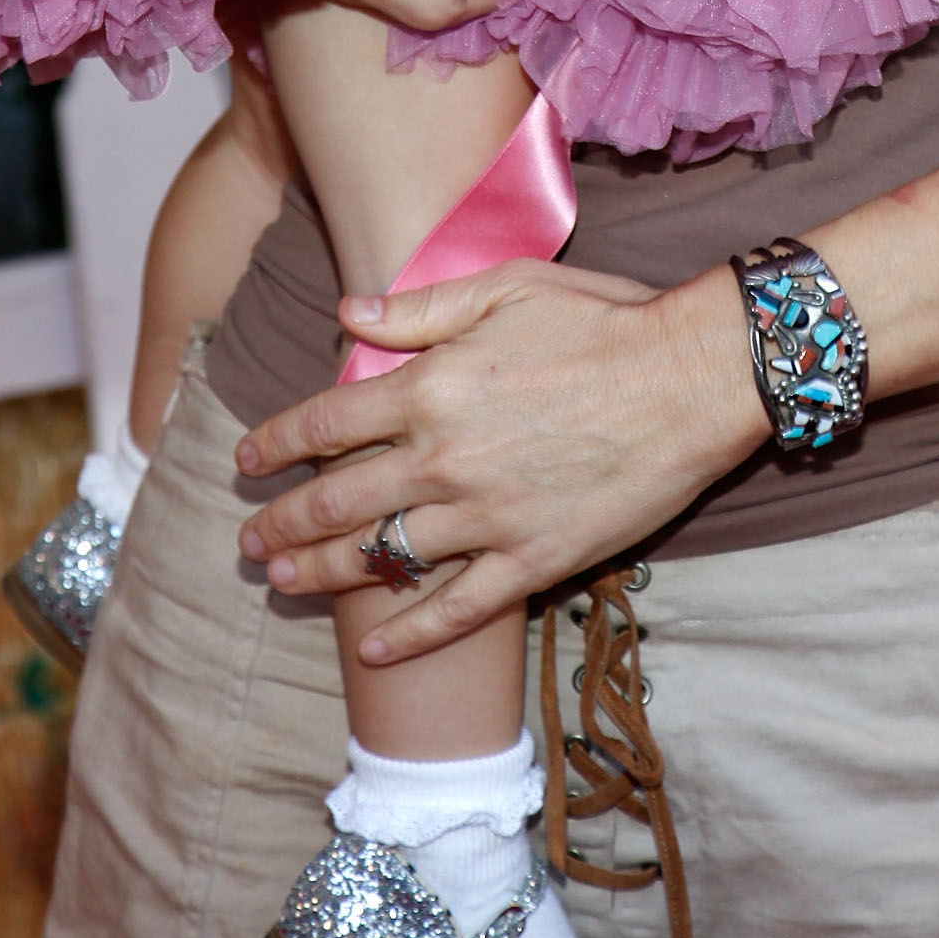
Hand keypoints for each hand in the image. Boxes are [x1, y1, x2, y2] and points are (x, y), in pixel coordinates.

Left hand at [233, 258, 766, 665]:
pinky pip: (455, 608)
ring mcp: (485, 517)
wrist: (690, 378)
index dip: (277, 443)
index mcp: (431, 388)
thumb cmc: (603, 319)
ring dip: (322, 574)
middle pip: (337, 501)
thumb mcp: (507, 286)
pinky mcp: (532, 560)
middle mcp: (444, 459)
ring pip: (381, 557)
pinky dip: (409, 635)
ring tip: (284, 582)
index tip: (248, 458)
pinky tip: (374, 651)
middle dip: (281, 522)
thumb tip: (346, 311)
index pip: (326, 422)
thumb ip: (420, 306)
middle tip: (248, 541)